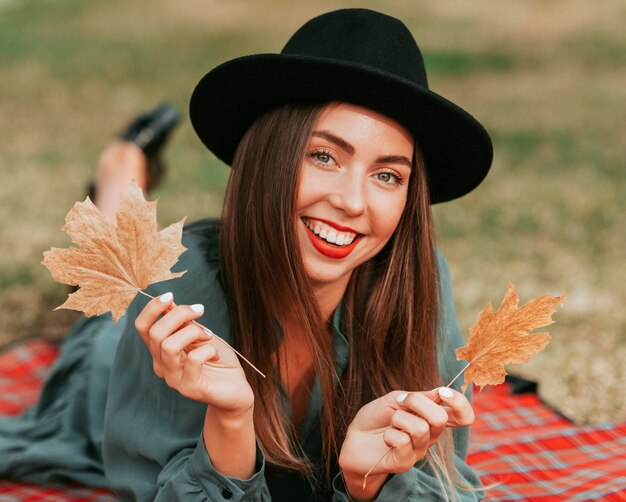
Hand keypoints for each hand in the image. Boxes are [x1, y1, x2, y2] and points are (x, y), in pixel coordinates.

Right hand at [134, 292, 253, 416]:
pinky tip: (216, 354)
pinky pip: (193, 359)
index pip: (142, 327)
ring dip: (193, 332)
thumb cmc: (218, 360)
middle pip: (155, 333)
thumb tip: (169, 302)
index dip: (152, 308)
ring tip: (209, 336)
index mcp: (161, 350)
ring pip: (169, 345)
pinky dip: (208, 349)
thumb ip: (184, 323)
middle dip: (179, 314)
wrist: (235, 391)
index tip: (171, 295)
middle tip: (200, 310)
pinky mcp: (190, 388)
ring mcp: (174, 379)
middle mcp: (162, 365)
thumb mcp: (200, 335)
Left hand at [338, 388, 473, 498]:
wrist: (354, 438)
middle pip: (440, 418)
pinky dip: (390, 434)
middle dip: (416, 403)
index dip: (459, 402)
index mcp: (431, 417)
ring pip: (419, 429)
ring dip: (398, 419)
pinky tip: (385, 438)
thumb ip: (418, 397)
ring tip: (390, 423)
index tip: (442, 392)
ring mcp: (419, 450)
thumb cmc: (376, 417)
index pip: (462, 416)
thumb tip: (439, 393)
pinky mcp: (405, 463)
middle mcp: (430, 435)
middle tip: (400, 403)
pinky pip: (403, 442)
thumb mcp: (395, 399)